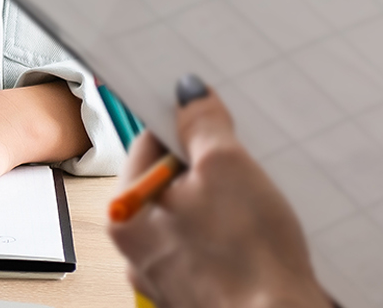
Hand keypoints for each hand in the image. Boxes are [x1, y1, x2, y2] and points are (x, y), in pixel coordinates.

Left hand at [107, 82, 331, 307]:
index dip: (183, 125)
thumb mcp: (227, 167)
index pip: (148, 145)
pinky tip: (256, 237)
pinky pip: (211, 248)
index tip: (209, 117)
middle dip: (206, 167)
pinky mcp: (198, 293)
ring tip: (253, 206)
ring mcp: (168, 275)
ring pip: (194, 216)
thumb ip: (202, 124)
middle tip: (240, 164)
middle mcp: (138, 250)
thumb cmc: (248, 257)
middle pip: (170, 182)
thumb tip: (188, 94)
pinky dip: (231, 237)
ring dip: (222, 203)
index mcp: (126, 215)